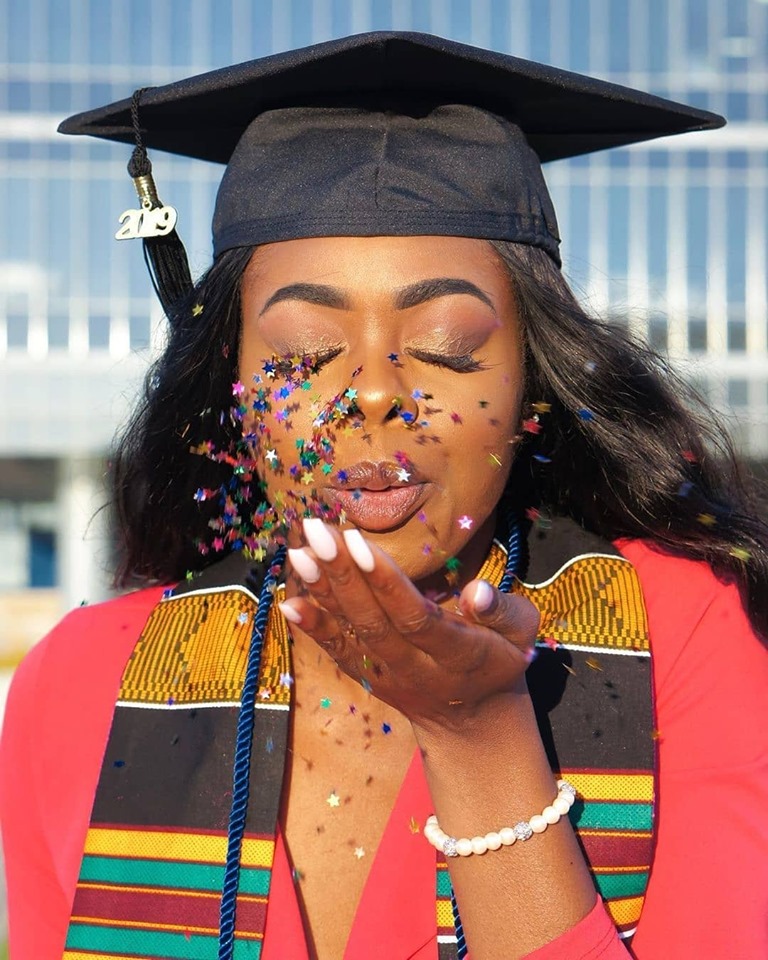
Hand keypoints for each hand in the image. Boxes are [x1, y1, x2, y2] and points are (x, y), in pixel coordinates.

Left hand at [279, 518, 540, 733]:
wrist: (473, 720)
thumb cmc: (500, 658)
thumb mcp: (521, 634)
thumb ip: (503, 611)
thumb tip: (477, 591)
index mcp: (459, 654)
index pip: (415, 618)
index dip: (385, 584)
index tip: (358, 543)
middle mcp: (418, 669)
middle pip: (374, 623)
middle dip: (343, 575)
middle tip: (317, 530)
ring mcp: (389, 677)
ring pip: (352, 634)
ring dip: (322, 593)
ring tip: (299, 551)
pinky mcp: (369, 678)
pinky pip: (339, 653)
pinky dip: (314, 628)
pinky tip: (288, 601)